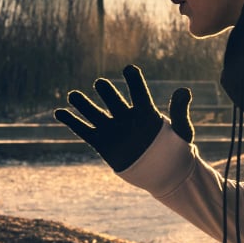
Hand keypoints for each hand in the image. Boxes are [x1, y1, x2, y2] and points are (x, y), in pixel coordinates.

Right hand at [54, 64, 191, 172]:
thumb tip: (184, 90)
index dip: (134, 80)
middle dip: (106, 92)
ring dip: (83, 104)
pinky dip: (72, 122)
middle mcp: (126, 116)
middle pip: (113, 99)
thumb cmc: (175, 150)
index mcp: (145, 112)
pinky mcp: (102, 143)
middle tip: (101, 84)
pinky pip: (84, 130)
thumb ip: (179, 112)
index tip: (129, 69)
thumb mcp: (181, 132)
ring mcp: (112, 129)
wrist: (164, 173)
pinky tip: (59, 113)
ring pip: (95, 112)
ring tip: (73, 95)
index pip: (138, 92)